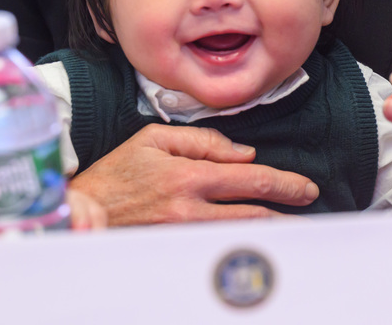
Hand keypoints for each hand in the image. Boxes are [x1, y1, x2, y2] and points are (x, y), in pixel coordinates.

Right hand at [69, 123, 319, 224]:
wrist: (82, 209)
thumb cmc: (117, 172)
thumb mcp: (154, 139)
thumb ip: (203, 142)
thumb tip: (243, 155)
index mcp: (188, 176)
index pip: (251, 180)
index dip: (285, 184)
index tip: (305, 188)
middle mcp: (189, 210)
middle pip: (254, 213)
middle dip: (288, 211)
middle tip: (308, 208)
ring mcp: (183, 236)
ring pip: (242, 235)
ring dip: (272, 232)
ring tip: (294, 228)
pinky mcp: (175, 251)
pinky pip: (218, 249)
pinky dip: (243, 245)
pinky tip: (258, 243)